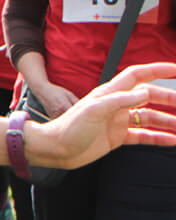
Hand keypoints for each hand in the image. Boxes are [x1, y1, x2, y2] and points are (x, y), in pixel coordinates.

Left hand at [33, 63, 175, 169]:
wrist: (55, 149)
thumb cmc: (70, 127)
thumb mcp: (94, 110)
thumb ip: (120, 100)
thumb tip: (145, 93)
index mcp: (110, 93)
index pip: (138, 75)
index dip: (157, 69)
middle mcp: (117, 105)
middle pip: (150, 97)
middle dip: (170, 99)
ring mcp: (118, 121)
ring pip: (150, 118)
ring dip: (168, 121)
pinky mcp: (117, 137)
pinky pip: (143, 136)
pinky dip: (159, 137)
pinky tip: (173, 140)